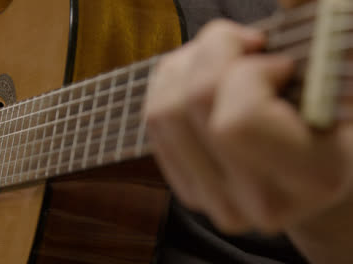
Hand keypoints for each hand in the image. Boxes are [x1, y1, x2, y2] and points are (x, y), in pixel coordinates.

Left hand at [145, 20, 352, 233]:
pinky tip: (201, 80)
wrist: (314, 166)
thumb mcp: (337, 70)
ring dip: (186, 64)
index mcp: (313, 176)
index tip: (279, 63)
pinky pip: (154, 124)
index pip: (237, 120)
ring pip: (162, 112)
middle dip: (214, 53)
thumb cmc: (328, 109)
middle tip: (248, 48)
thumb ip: (321, 32)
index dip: (249, 73)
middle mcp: (259, 202)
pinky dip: (170, 85)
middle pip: (191, 107)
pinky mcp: (191, 191)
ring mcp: (217, 202)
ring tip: (222, 59)